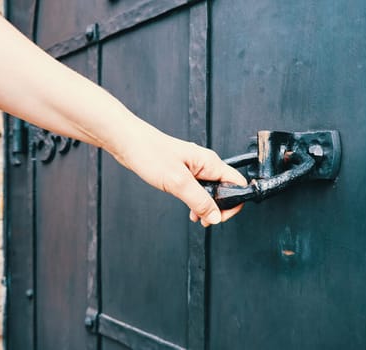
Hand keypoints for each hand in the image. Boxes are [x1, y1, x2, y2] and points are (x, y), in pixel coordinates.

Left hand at [117, 129, 246, 226]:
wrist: (129, 143)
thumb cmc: (150, 153)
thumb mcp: (178, 182)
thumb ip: (199, 201)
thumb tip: (215, 216)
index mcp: (210, 162)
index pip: (236, 183)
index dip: (233, 202)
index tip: (219, 216)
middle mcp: (205, 164)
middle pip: (226, 189)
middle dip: (219, 208)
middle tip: (206, 220)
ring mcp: (195, 168)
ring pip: (211, 191)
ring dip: (207, 207)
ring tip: (197, 218)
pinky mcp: (184, 172)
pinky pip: (198, 189)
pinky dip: (196, 202)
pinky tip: (189, 210)